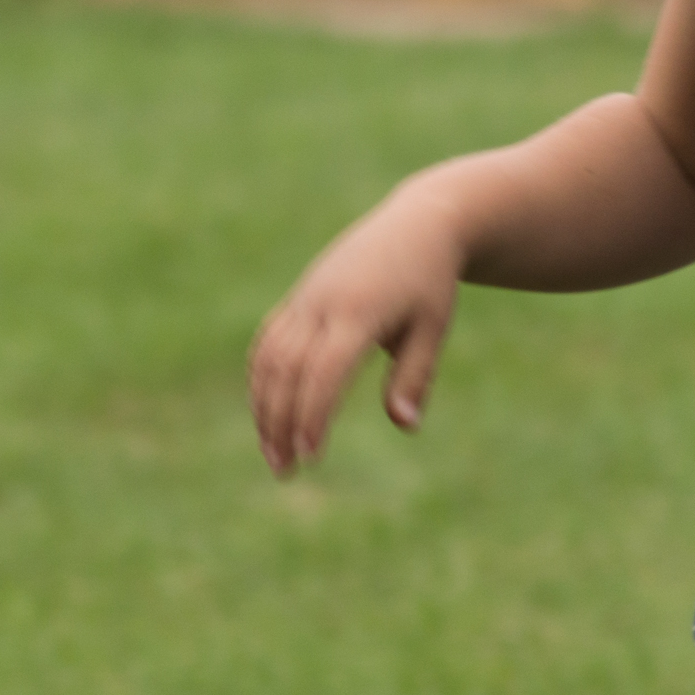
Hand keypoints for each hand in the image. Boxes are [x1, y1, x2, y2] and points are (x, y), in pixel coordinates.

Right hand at [248, 188, 464, 476]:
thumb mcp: (433, 328)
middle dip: (279, 422)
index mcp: (360, 310)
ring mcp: (306, 298)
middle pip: (286, 368)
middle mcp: (323, 302)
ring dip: (263, 407)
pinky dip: (261, 379)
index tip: (311, 457)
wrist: (416, 224)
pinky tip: (266, 413)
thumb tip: (404, 425)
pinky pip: (267, 341)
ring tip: (272, 453)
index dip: (312, 414)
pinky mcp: (299, 298)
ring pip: (268, 356)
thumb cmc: (430, 281)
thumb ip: (415, 376)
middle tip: (284, 470)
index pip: (324, 370)